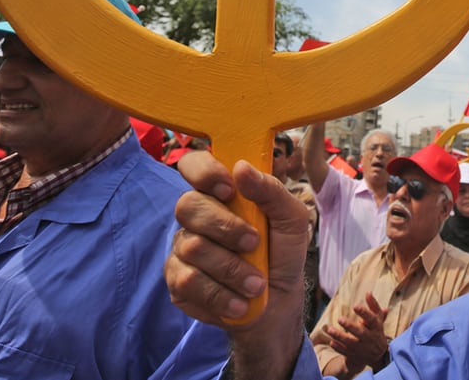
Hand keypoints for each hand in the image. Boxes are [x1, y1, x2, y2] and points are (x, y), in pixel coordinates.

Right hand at [165, 150, 309, 379]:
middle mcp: (196, 217)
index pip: (193, 164)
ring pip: (192, 247)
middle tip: (254, 243)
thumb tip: (242, 168)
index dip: (204, 171)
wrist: (280, 302)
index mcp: (221, 192)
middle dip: (225, 227)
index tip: (230, 190)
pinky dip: (220, 295)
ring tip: (256, 284)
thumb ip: (271, 191)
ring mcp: (183, 249)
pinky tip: (239, 303)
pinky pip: (188, 282)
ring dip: (231, 269)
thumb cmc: (282, 252)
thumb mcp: (291, 220)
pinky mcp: (177, 282)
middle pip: (188, 205)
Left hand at [325, 292, 389, 372]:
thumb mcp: (378, 319)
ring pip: (350, 343)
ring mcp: (362, 348)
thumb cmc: (376, 331)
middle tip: (340, 319)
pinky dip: (338, 348)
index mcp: (376, 328)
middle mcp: (370, 338)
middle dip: (350, 326)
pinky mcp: (355, 355)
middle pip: (361, 333)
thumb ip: (373, 306)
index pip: (372, 320)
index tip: (355, 306)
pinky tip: (331, 342)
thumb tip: (368, 292)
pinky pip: (346, 352)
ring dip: (340, 336)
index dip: (364, 313)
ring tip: (329, 329)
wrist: (378, 356)